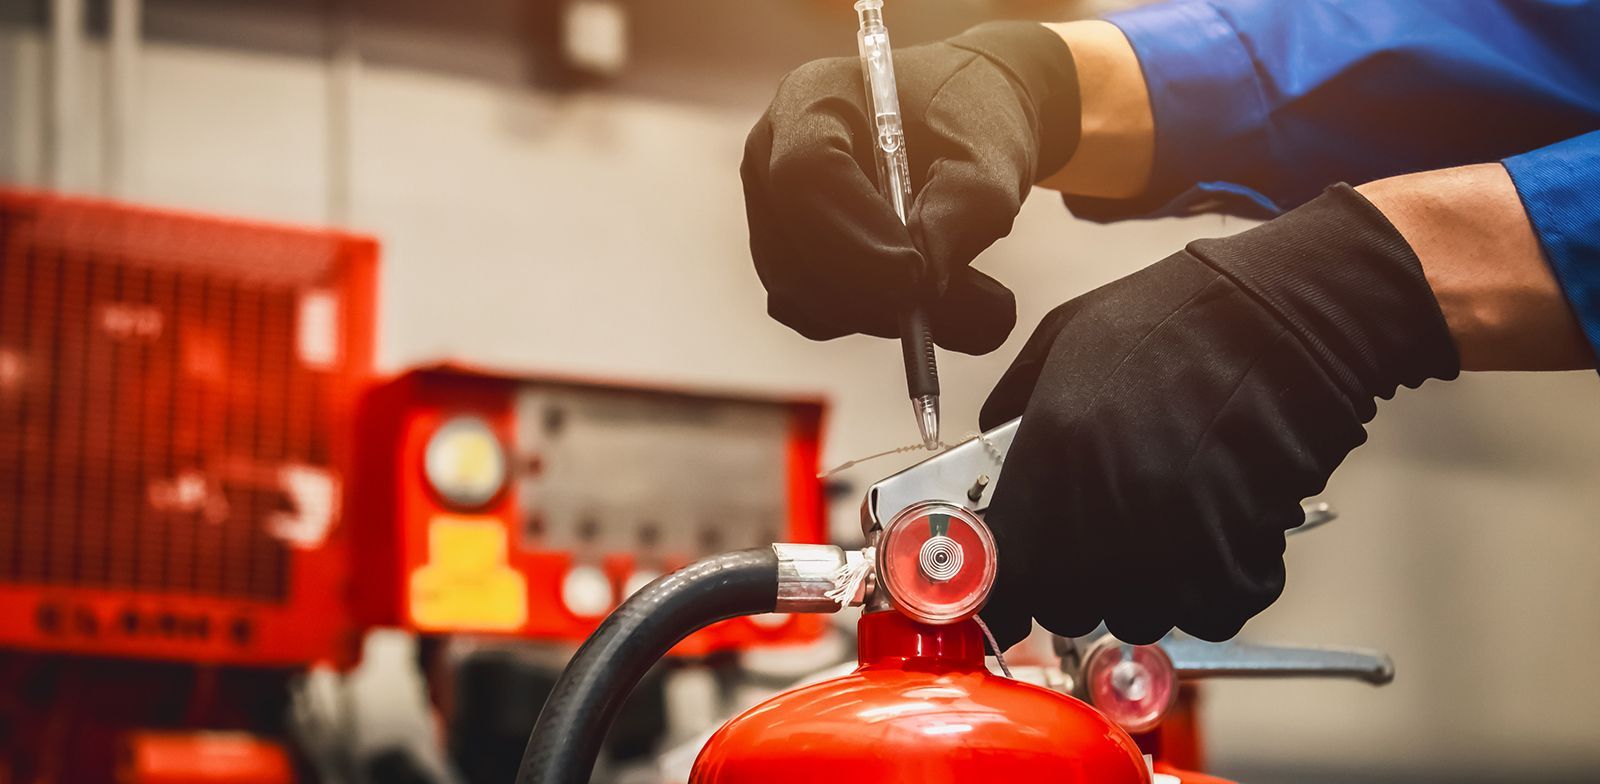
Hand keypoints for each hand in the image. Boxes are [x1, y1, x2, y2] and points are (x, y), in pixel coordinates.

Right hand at [741, 22, 1079, 354]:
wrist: (960, 121)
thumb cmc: (971, 119)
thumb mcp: (992, 152)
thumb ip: (966, 209)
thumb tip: (927, 285)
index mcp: (812, 98)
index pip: (804, 173)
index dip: (852, 230)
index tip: (914, 272)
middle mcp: (771, 154)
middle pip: (787, 244)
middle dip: (863, 288)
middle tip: (933, 303)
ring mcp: (770, 209)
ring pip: (797, 290)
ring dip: (874, 310)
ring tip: (962, 300)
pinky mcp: (785, 256)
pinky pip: (809, 311)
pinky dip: (868, 318)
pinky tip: (925, 303)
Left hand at [977, 185, 1460, 646]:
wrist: (1287, 318)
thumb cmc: (1183, 316)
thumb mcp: (1067, 334)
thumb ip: (1017, 400)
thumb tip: (992, 441)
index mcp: (1052, 454)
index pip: (1004, 570)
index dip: (1005, 586)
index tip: (1012, 584)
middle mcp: (1103, 509)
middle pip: (1066, 605)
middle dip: (1076, 584)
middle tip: (1100, 542)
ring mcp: (1171, 540)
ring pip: (1139, 616)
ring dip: (1146, 590)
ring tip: (1166, 533)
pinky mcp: (1237, 558)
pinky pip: (1212, 614)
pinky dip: (1215, 592)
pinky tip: (1219, 542)